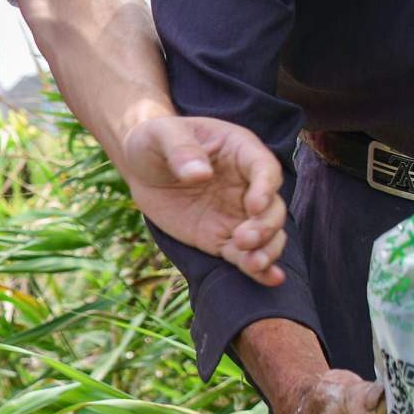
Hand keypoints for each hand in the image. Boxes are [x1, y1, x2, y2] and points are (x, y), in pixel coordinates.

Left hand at [119, 114, 285, 283]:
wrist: (141, 167)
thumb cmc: (154, 140)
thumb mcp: (160, 134)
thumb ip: (181, 149)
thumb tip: (199, 173)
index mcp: (240, 151)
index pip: (264, 168)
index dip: (265, 188)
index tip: (253, 206)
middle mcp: (247, 184)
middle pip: (273, 207)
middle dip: (266, 226)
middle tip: (244, 239)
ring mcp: (237, 214)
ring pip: (267, 235)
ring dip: (266, 250)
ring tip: (252, 263)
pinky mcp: (223, 238)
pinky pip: (246, 255)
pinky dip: (260, 270)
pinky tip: (270, 279)